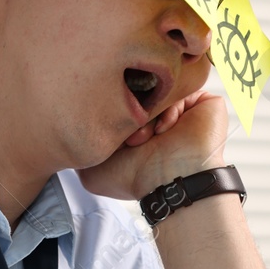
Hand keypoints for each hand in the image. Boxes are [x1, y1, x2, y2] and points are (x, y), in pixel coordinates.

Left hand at [78, 88, 230, 200]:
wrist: (172, 182)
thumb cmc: (136, 178)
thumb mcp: (94, 169)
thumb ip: (80, 147)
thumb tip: (64, 132)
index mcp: (138, 120)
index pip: (121, 95)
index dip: (113, 109)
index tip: (113, 133)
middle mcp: (160, 109)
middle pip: (141, 87)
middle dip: (133, 108)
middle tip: (131, 136)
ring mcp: (184, 104)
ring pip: (162, 87)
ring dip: (151, 112)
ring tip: (146, 137)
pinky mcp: (205, 101)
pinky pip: (185, 89)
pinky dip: (171, 109)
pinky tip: (166, 131)